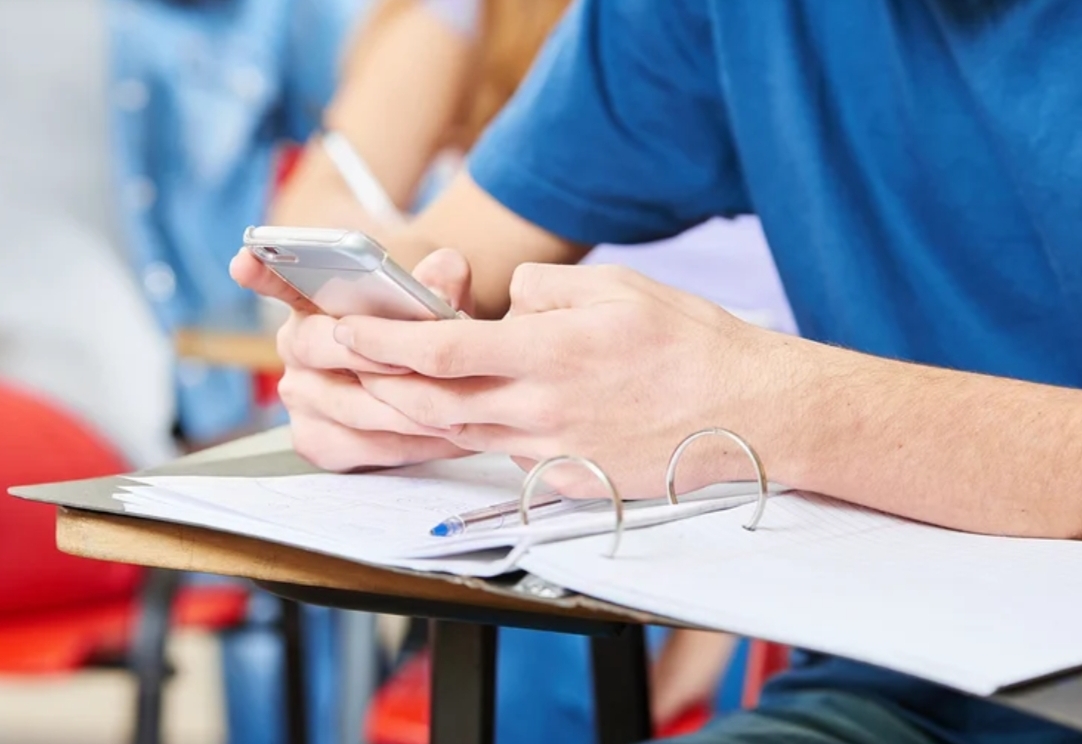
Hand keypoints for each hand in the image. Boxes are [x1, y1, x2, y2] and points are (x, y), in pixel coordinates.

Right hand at [230, 248, 475, 469]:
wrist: (434, 386)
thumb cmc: (425, 333)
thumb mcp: (438, 300)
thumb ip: (442, 280)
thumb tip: (443, 274)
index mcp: (315, 302)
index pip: (279, 281)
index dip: (261, 273)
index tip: (246, 261)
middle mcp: (297, 347)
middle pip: (316, 346)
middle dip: (368, 355)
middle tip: (412, 361)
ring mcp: (300, 397)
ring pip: (346, 405)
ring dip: (403, 409)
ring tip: (453, 408)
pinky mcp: (316, 441)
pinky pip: (360, 447)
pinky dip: (406, 443)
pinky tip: (442, 437)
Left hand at [331, 261, 800, 496]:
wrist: (750, 413)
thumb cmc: (691, 343)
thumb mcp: (617, 286)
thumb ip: (544, 291)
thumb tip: (504, 304)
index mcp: (551, 354)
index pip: (442, 350)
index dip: (382, 341)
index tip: (341, 328)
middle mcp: (543, 409)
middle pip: (432, 404)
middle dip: (369, 382)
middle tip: (327, 363)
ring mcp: (554, 452)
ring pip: (458, 435)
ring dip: (406, 413)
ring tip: (367, 389)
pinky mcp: (569, 480)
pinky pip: (504, 456)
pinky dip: (471, 436)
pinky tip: (458, 419)